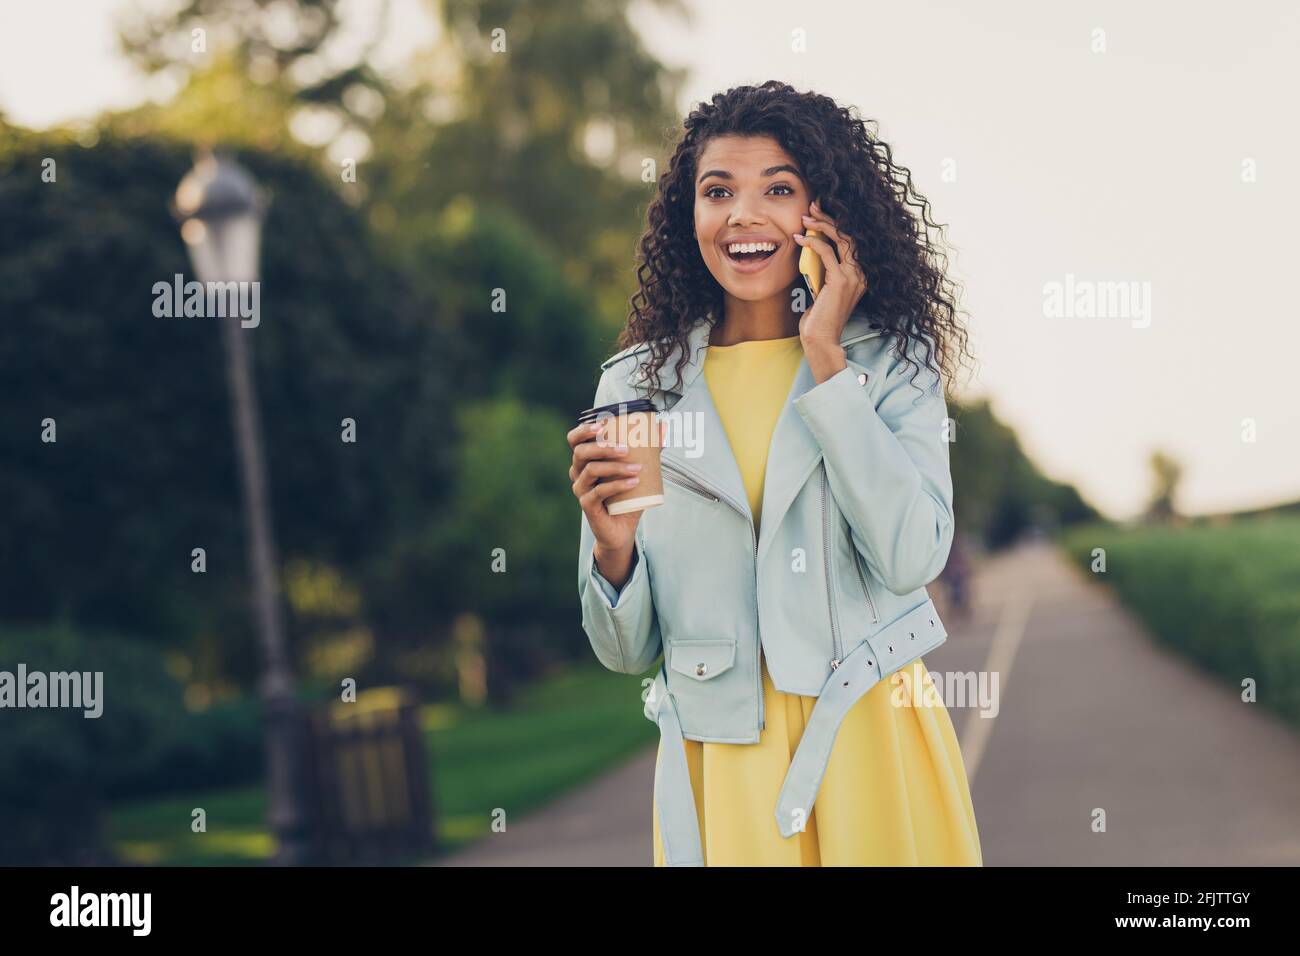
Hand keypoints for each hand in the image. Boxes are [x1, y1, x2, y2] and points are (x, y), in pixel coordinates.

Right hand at [567, 417, 666, 555]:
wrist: (623, 529)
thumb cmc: (626, 498)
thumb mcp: (637, 471)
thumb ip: (648, 450)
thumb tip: (663, 428)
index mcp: (586, 460)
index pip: (575, 440)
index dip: (584, 430)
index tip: (602, 425)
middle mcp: (578, 473)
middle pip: (581, 452)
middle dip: (603, 447)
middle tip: (625, 448)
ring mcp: (581, 489)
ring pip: (591, 470)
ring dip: (615, 466)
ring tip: (637, 468)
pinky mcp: (587, 505)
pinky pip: (599, 491)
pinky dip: (618, 485)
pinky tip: (634, 482)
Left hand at [792, 199, 868, 346]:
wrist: (821, 339)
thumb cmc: (818, 318)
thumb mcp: (822, 288)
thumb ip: (823, 271)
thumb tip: (811, 251)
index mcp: (859, 274)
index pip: (851, 241)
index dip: (837, 223)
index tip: (820, 211)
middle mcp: (861, 273)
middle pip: (849, 234)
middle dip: (830, 217)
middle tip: (813, 205)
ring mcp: (853, 276)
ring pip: (841, 239)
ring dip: (822, 224)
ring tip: (806, 216)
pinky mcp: (840, 281)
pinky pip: (827, 253)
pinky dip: (812, 242)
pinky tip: (799, 238)